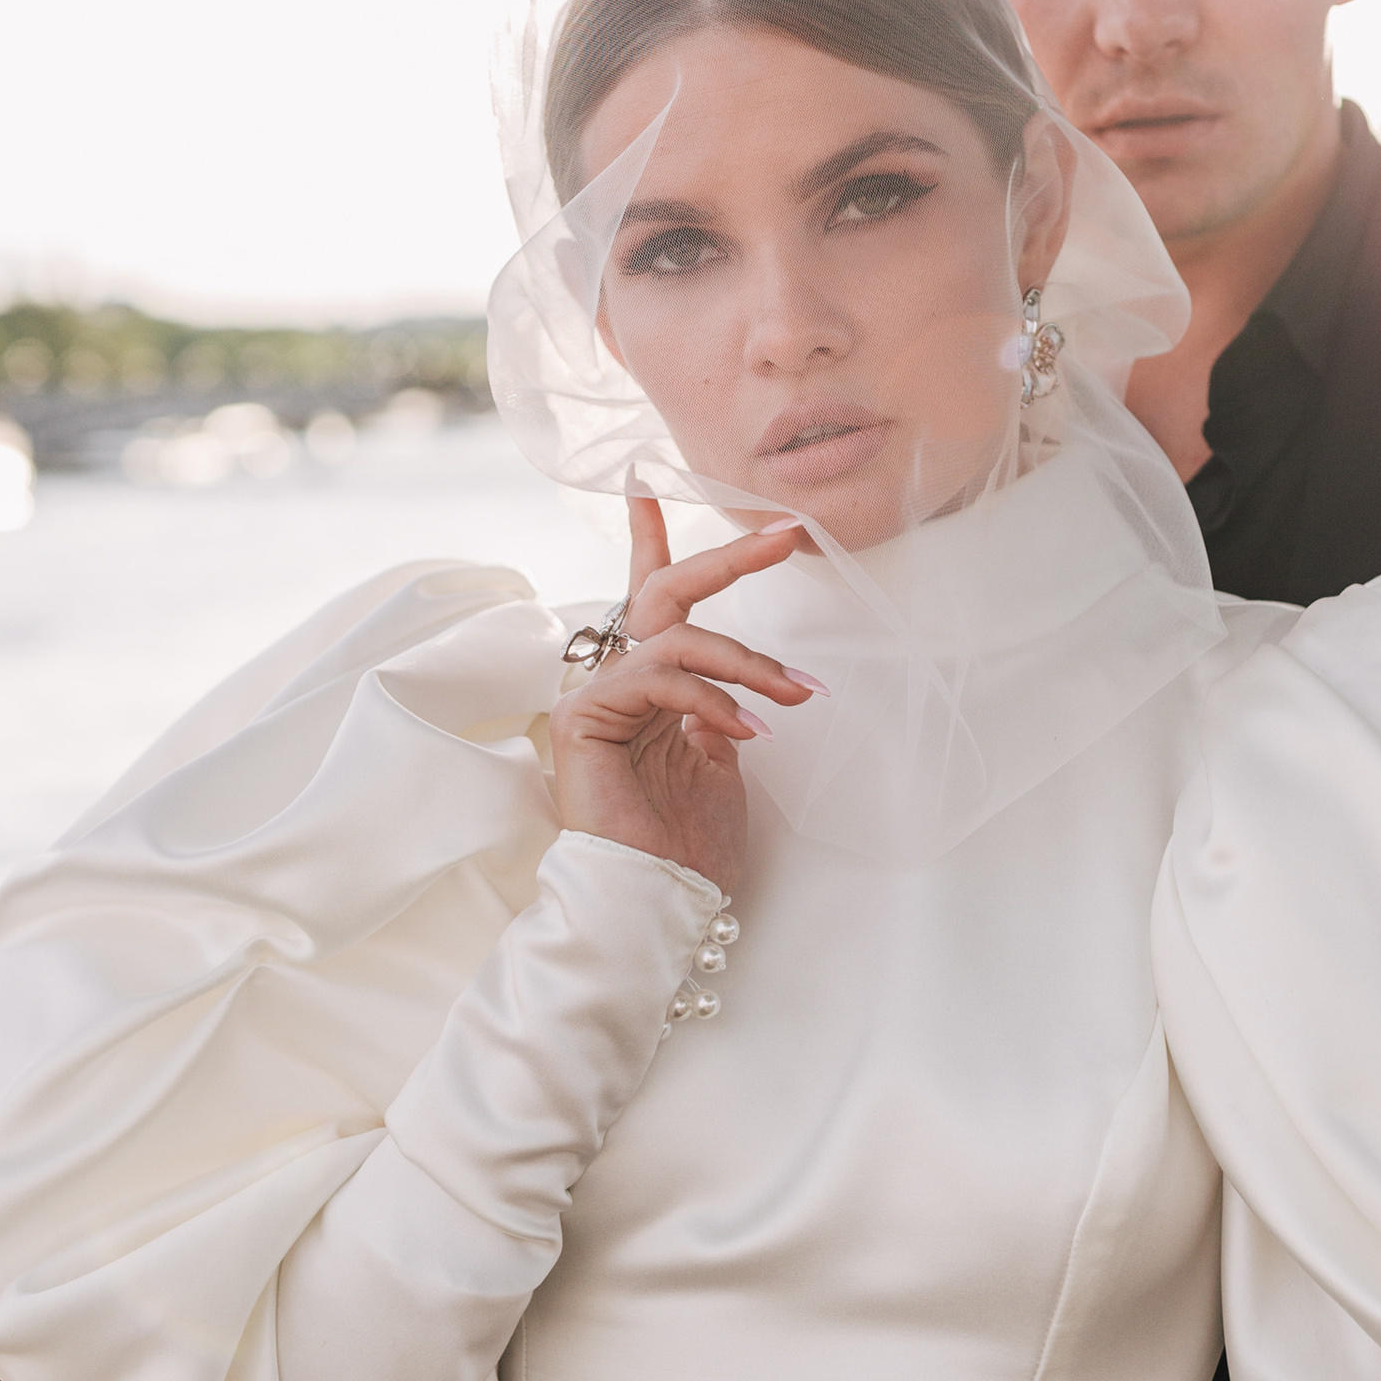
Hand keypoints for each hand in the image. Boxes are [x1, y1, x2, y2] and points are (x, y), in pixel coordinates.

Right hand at [549, 497, 815, 896]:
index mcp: (645, 685)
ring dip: (748, 662)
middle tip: (786, 535)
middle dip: (728, 559)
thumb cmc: (687, 844)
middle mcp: (614, 678)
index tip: (648, 481)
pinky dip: (713, 696)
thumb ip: (719, 710)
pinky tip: (746, 730)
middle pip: (664, 592)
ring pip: (679, 638)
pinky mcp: (584, 715)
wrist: (657, 899)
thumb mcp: (720, 762)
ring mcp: (595, 694)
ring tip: (795, 697)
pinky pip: (660, 677)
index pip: (647, 598)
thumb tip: (737, 685)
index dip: (648, 538)